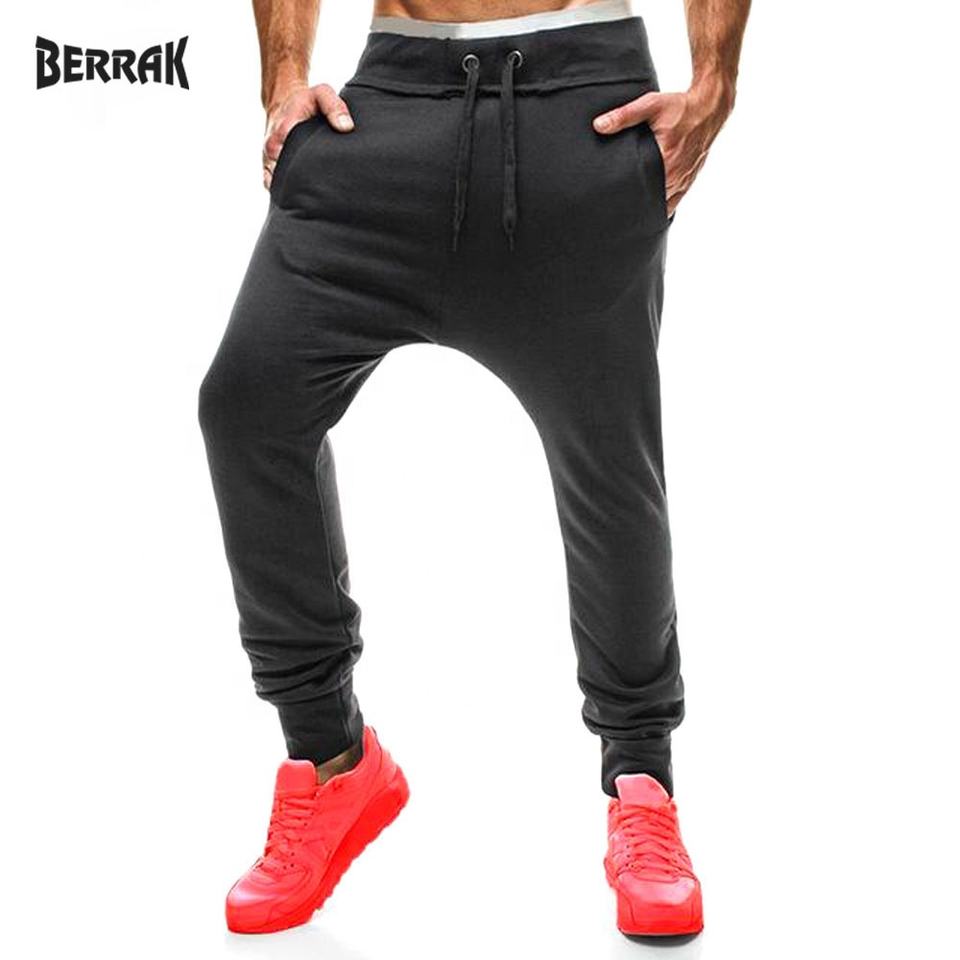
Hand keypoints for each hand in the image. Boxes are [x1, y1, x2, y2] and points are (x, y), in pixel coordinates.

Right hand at [262, 83, 354, 189]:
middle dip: (307, 186)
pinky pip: (273, 188)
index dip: (313, 172)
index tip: (329, 177)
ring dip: (297, 193)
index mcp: (284, 131)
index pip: (296, 160)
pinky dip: (286, 195)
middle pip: (289, 177)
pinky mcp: (268, 169)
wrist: (284, 102)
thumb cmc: (306, 100)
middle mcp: (272, 149)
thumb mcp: (322, 93)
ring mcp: (268, 161)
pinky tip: (304, 199)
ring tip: (318, 199)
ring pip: (280, 186)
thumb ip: (334, 106)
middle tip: (329, 191)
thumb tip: (347, 127)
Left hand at [592, 83, 733, 215]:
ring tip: (631, 210)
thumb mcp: (651, 105)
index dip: (627, 196)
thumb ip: (624, 116)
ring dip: (648, 206)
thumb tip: (599, 125)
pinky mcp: (688, 181)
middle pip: (651, 200)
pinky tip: (649, 208)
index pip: (642, 189)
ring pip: (662, 205)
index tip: (613, 201)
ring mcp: (683, 181)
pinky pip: (673, 202)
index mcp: (666, 160)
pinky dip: (662, 206)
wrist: (708, 108)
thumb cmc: (680, 107)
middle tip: (617, 207)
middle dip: (635, 203)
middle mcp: (676, 175)